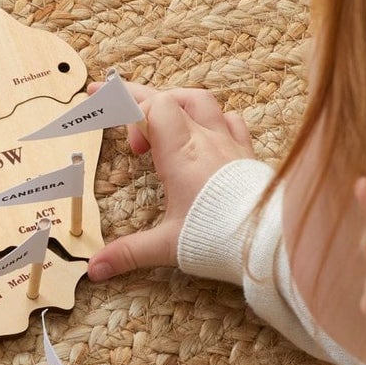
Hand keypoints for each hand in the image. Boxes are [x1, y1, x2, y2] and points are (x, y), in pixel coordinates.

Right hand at [87, 82, 252, 281]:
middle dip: (136, 95)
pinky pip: (231, 121)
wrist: (270, 242)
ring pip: (201, 102)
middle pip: (169, 98)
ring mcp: (229, 144)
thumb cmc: (221, 239)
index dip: (122, 101)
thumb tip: (95, 268)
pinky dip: (212, 119)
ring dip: (175, 102)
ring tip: (157, 117)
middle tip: (111, 98)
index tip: (99, 106)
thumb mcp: (167, 247)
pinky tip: (205, 131)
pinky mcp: (246, 154)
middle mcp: (205, 140)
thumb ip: (129, 252)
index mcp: (180, 154)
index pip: (151, 106)